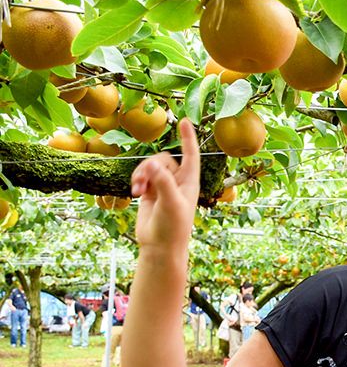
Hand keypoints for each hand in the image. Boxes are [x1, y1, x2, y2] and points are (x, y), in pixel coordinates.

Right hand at [131, 119, 200, 251]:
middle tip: (143, 182)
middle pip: (163, 159)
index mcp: (189, 183)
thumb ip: (162, 181)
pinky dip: (137, 181)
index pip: (191, 155)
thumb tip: (152, 163)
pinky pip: (142, 176)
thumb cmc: (172, 227)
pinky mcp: (150, 192)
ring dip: (142, 174)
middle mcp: (177, 182)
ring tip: (138, 189)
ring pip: (150, 167)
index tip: (184, 120)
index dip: (189, 138)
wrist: (160, 246)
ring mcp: (163, 186)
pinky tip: (135, 192)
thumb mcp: (170, 202)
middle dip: (151, 167)